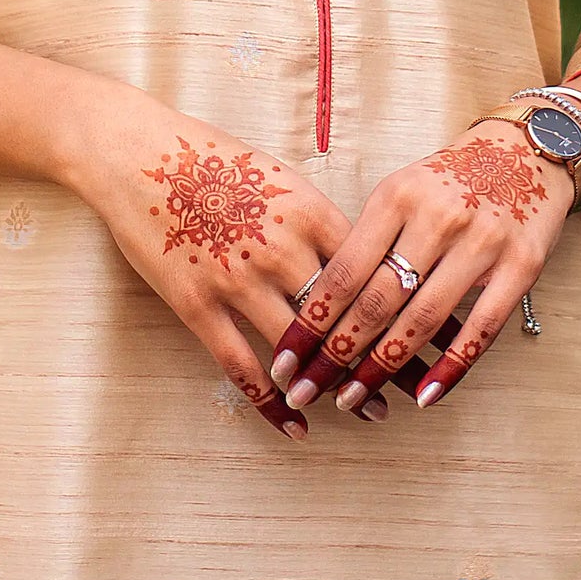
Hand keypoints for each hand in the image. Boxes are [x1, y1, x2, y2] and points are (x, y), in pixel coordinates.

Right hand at [71, 85, 391, 439]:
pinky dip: (272, 404)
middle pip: (348, 315)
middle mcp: (280, 247)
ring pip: (302, 349)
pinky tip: (295, 427)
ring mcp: (238, 279)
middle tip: (421, 385)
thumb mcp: (276, 175)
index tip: (442, 331)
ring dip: (340, 386)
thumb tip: (358, 252)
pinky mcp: (197, 305)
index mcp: (307, 209)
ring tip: (372, 411)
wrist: (138, 153)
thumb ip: (315, 218)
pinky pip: (243, 368)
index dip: (410, 305)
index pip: (374, 269)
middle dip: (389, 355)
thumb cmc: (210, 157)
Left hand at [268, 119, 574, 413]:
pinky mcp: (521, 265)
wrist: (524, 151)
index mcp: (397, 196)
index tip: (286, 356)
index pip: (346, 270)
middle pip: (378, 300)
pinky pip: (481, 328)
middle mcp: (437, 218)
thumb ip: (368, 240)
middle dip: (337, 354)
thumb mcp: (400, 191)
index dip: (312, 320)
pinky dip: (450, 367)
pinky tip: (424, 395)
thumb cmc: (448, 180)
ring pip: (423, 320)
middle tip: (306, 390)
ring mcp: (482, 242)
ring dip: (383, 367)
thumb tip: (321, 307)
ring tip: (353, 398)